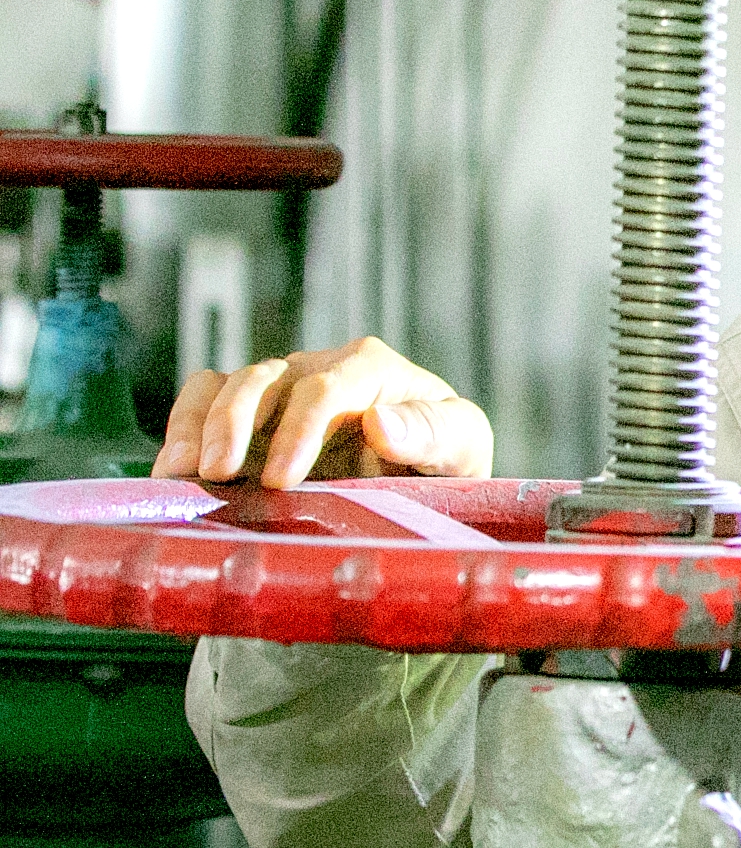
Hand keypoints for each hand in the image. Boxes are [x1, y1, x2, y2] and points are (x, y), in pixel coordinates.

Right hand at [153, 337, 493, 489]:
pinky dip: (181, 432)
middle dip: (233, 422)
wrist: (425, 477)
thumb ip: (433, 432)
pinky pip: (201, 404)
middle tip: (216, 474)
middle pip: (263, 378)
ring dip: (197, 427)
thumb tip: (380, 421)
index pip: (326, 388)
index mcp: (371, 368)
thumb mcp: (462, 444)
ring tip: (180, 474)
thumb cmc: (447, 456)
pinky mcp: (247, 419)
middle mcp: (317, 371)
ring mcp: (276, 393)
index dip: (298, 430)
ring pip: (222, 386)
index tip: (282, 479)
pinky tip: (171, 473)